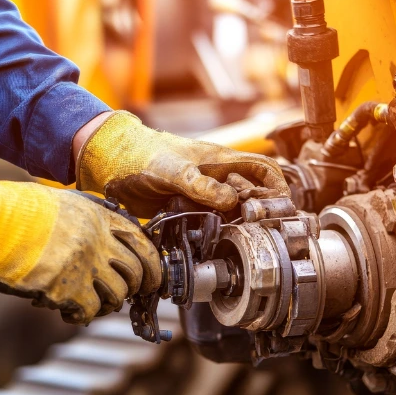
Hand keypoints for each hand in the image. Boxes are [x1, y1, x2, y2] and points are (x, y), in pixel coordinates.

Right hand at [0, 158, 160, 324]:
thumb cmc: (14, 211)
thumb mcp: (63, 204)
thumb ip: (89, 220)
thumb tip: (107, 244)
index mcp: (99, 215)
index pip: (142, 242)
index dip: (152, 264)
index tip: (151, 278)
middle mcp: (98, 239)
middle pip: (137, 272)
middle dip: (136, 289)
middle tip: (124, 296)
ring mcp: (84, 264)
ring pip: (118, 295)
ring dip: (108, 304)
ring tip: (91, 303)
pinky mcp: (65, 288)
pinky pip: (90, 311)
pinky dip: (82, 316)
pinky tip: (69, 312)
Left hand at [75, 111, 289, 217]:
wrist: (112, 163)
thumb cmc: (143, 154)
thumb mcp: (174, 170)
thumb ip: (202, 186)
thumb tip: (232, 201)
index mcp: (220, 161)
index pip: (262, 170)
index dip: (277, 187)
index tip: (283, 207)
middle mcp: (216, 178)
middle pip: (250, 196)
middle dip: (258, 212)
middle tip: (257, 230)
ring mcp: (202, 194)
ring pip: (231, 212)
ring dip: (236, 225)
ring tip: (237, 237)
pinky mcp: (188, 208)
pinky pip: (209, 221)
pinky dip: (214, 231)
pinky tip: (213, 239)